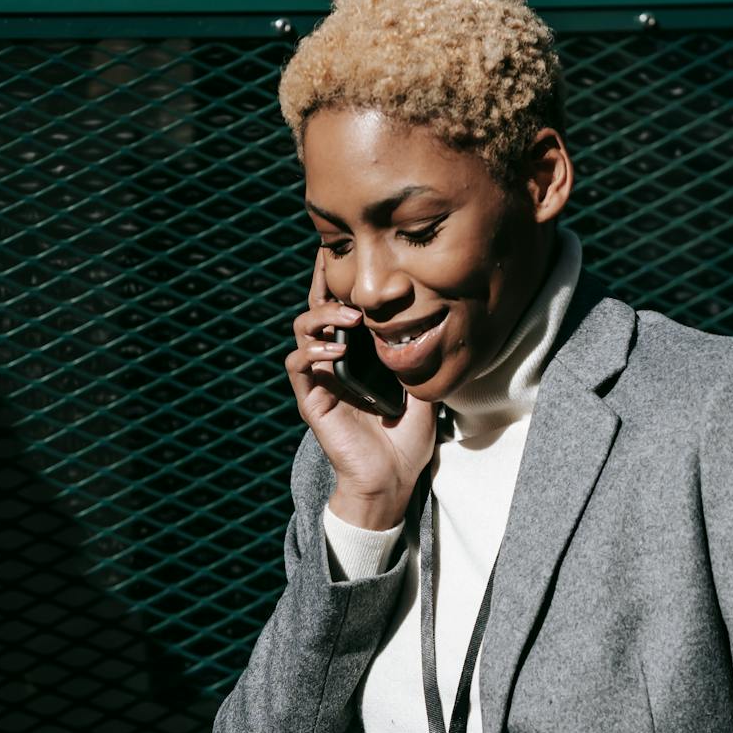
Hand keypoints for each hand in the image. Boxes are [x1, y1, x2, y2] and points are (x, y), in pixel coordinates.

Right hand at [286, 246, 435, 530]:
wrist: (393, 477)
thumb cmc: (407, 436)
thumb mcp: (422, 384)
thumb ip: (418, 353)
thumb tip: (434, 318)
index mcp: (357, 353)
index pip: (340, 307)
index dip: (337, 279)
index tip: (347, 255)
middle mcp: (334, 361)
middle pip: (315, 309)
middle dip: (325, 287)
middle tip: (350, 283)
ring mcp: (320, 379)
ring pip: (302, 331)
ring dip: (321, 317)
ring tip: (351, 318)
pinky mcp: (311, 400)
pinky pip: (298, 365)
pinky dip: (312, 353)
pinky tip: (335, 353)